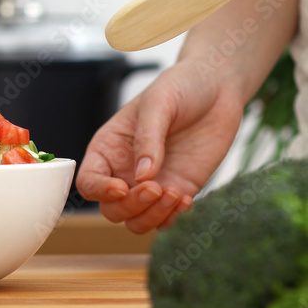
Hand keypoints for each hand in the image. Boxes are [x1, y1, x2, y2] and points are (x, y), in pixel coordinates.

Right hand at [76, 59, 244, 232]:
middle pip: (111, 209)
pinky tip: (186, 198)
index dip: (100, 190)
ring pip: (137, 221)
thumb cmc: (180, 87)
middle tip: (156, 187)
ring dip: (153, 216)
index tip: (122, 187)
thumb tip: (143, 177)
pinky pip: (168, 220)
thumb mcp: (158, 103)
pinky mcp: (179, 190)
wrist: (218, 87)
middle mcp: (125, 171)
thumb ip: (148, 139)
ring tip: (174, 194)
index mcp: (108, 148)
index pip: (88, 182)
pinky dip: (174, 219)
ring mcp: (152, 184)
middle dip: (131, 206)